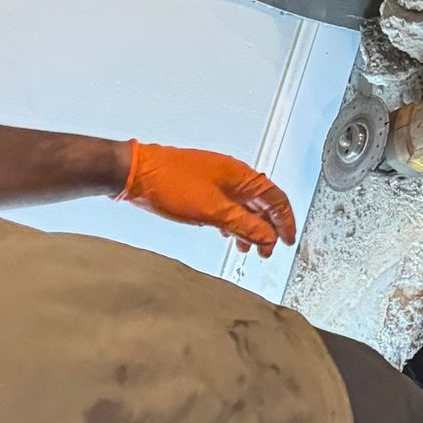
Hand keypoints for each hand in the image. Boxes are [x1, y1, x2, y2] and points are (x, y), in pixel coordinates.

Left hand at [120, 141, 295, 253]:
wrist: (135, 173)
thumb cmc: (170, 184)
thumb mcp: (213, 211)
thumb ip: (244, 225)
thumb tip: (268, 236)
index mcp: (242, 175)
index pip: (276, 198)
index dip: (285, 221)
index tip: (287, 240)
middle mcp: (233, 175)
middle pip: (262, 202)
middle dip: (268, 228)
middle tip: (267, 250)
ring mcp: (217, 179)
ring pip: (244, 205)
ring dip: (249, 227)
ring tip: (247, 247)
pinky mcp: (202, 185)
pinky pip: (227, 204)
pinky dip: (233, 221)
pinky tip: (227, 232)